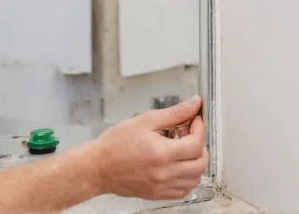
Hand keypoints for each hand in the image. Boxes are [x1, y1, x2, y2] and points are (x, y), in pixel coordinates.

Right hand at [93, 95, 207, 200]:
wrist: (97, 167)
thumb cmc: (115, 144)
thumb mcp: (146, 120)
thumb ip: (175, 113)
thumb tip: (194, 103)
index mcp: (162, 154)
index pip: (197, 144)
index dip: (200, 129)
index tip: (195, 120)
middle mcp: (165, 173)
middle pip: (201, 163)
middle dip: (200, 145)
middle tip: (188, 134)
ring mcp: (162, 187)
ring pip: (195, 179)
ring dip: (195, 162)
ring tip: (181, 150)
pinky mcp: (157, 194)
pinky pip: (183, 190)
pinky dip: (186, 178)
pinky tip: (175, 165)